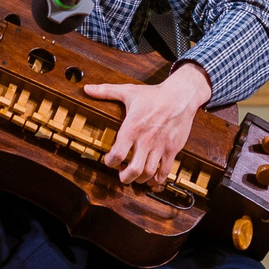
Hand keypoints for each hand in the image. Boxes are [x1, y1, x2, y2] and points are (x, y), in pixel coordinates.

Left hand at [84, 63, 211, 188]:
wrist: (181, 95)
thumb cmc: (154, 95)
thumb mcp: (128, 91)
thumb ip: (106, 91)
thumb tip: (87, 88)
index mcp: (132, 128)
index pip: (117, 154)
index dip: (110, 162)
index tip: (109, 160)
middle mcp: (146, 140)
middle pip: (133, 170)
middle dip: (124, 177)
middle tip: (122, 174)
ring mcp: (160, 146)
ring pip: (148, 173)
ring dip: (140, 179)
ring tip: (136, 176)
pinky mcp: (172, 149)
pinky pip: (165, 171)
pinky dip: (157, 179)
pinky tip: (153, 177)